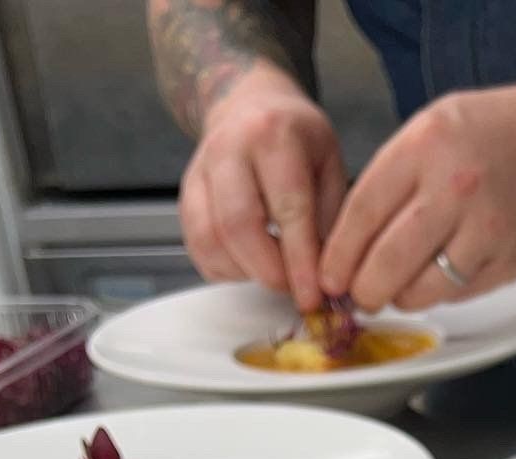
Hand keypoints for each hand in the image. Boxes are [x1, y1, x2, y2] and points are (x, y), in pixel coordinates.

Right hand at [179, 64, 347, 309]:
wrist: (249, 104)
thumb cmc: (297, 139)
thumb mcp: (329, 164)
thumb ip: (329, 220)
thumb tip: (328, 280)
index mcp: (273, 135)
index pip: (288, 208)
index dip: (300, 261)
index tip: (313, 297)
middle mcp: (229, 148)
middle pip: (239, 226)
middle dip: (269, 272)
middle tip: (293, 290)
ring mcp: (200, 170)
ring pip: (210, 239)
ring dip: (245, 272)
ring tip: (274, 273)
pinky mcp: (185, 194)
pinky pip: (197, 245)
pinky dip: (224, 269)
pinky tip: (249, 265)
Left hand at [318, 81, 515, 312]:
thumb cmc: (494, 132)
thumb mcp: (431, 127)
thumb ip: (392, 177)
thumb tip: (352, 240)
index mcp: (425, 146)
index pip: (363, 213)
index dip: (339, 255)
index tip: (330, 276)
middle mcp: (455, 188)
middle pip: (387, 262)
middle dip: (364, 290)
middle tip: (359, 296)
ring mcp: (485, 229)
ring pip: (422, 289)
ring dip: (400, 298)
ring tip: (396, 290)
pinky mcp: (508, 261)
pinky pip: (458, 294)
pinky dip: (439, 295)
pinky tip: (436, 280)